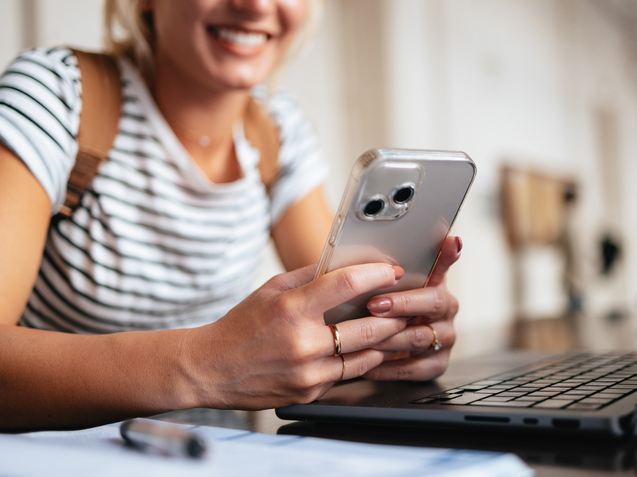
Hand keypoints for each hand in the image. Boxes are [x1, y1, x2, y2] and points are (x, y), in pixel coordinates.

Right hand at [185, 263, 406, 409]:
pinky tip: (369, 349)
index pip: (347, 284)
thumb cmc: (241, 325)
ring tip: (397, 326)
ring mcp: (308, 371)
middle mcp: (303, 342)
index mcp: (292, 309)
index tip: (392, 270)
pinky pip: (348, 374)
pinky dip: (362, 360)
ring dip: (386, 340)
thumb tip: (347, 263)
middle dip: (395, 314)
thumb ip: (311, 276)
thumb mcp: (272, 289)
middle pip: (369, 327)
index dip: (376, 274)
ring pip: (366, 355)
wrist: (211, 368)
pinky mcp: (311, 391)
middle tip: (407, 303)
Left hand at [363, 236, 462, 380]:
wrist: (389, 348)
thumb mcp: (381, 287)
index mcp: (436, 284)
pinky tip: (370, 364)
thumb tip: (380, 242)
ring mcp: (445, 337)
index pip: (445, 264)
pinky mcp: (437, 364)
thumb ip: (384, 268)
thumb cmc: (384, 310)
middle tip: (374, 304)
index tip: (451, 241)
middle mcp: (446, 309)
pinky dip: (389, 367)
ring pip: (419, 337)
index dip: (448, 254)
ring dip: (390, 338)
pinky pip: (414, 368)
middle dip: (402, 304)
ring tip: (365, 336)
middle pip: (433, 303)